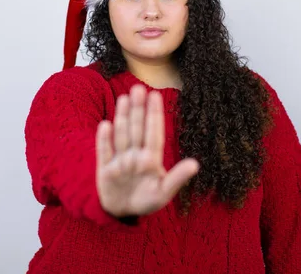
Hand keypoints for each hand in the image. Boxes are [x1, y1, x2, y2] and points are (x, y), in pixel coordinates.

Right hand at [95, 84, 199, 217]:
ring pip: (122, 134)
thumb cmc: (147, 200)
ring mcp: (120, 160)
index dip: (154, 114)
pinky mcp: (105, 169)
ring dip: (122, 117)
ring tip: (125, 98)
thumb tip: (195, 164)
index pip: (153, 133)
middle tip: (138, 88)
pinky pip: (104, 152)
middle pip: (137, 128)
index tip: (155, 96)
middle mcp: (135, 155)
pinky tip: (106, 125)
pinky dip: (104, 140)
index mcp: (151, 159)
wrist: (123, 212)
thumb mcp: (164, 193)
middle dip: (137, 109)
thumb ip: (177, 178)